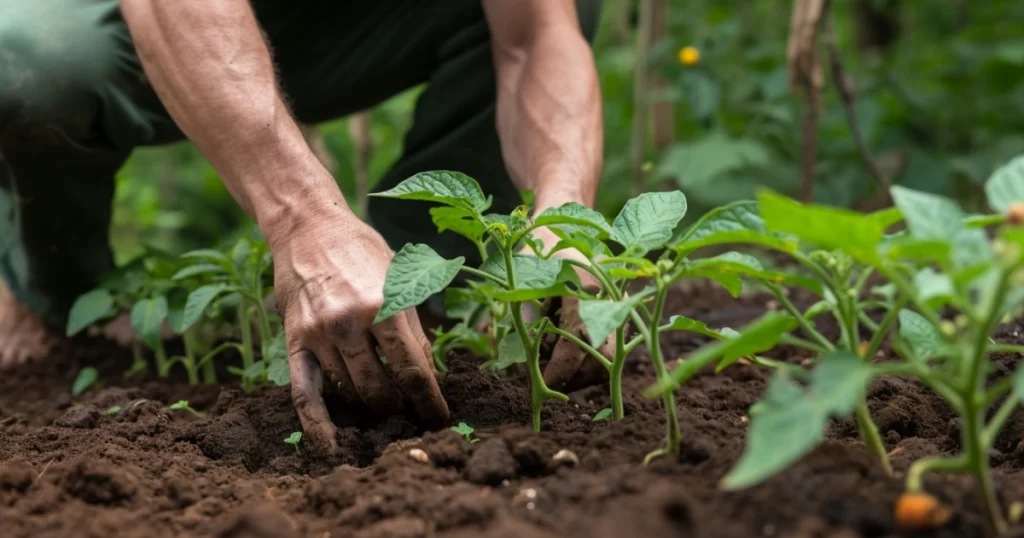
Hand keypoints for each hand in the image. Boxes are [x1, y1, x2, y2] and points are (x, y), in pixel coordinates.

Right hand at [267, 201, 449, 451]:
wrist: (309, 226)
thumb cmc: (363, 250)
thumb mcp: (402, 278)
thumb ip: (415, 328)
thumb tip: (429, 374)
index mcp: (386, 305)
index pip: (414, 370)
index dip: (430, 400)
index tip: (440, 417)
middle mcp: (352, 322)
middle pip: (382, 387)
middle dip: (400, 405)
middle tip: (409, 409)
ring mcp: (320, 334)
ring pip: (350, 391)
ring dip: (369, 405)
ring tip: (383, 408)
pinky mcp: (296, 340)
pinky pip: (305, 392)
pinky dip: (318, 425)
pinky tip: (331, 446)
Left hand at [526, 227, 615, 392]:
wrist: (565, 213)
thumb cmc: (538, 243)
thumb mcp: (523, 275)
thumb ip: (520, 315)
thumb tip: (514, 359)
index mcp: (585, 289)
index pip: (577, 347)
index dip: (558, 372)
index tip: (540, 383)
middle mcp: (609, 298)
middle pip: (602, 360)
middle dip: (575, 378)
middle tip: (549, 381)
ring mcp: (618, 302)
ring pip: (611, 355)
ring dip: (584, 369)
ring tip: (557, 366)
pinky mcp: (619, 306)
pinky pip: (612, 342)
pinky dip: (592, 355)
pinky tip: (569, 350)